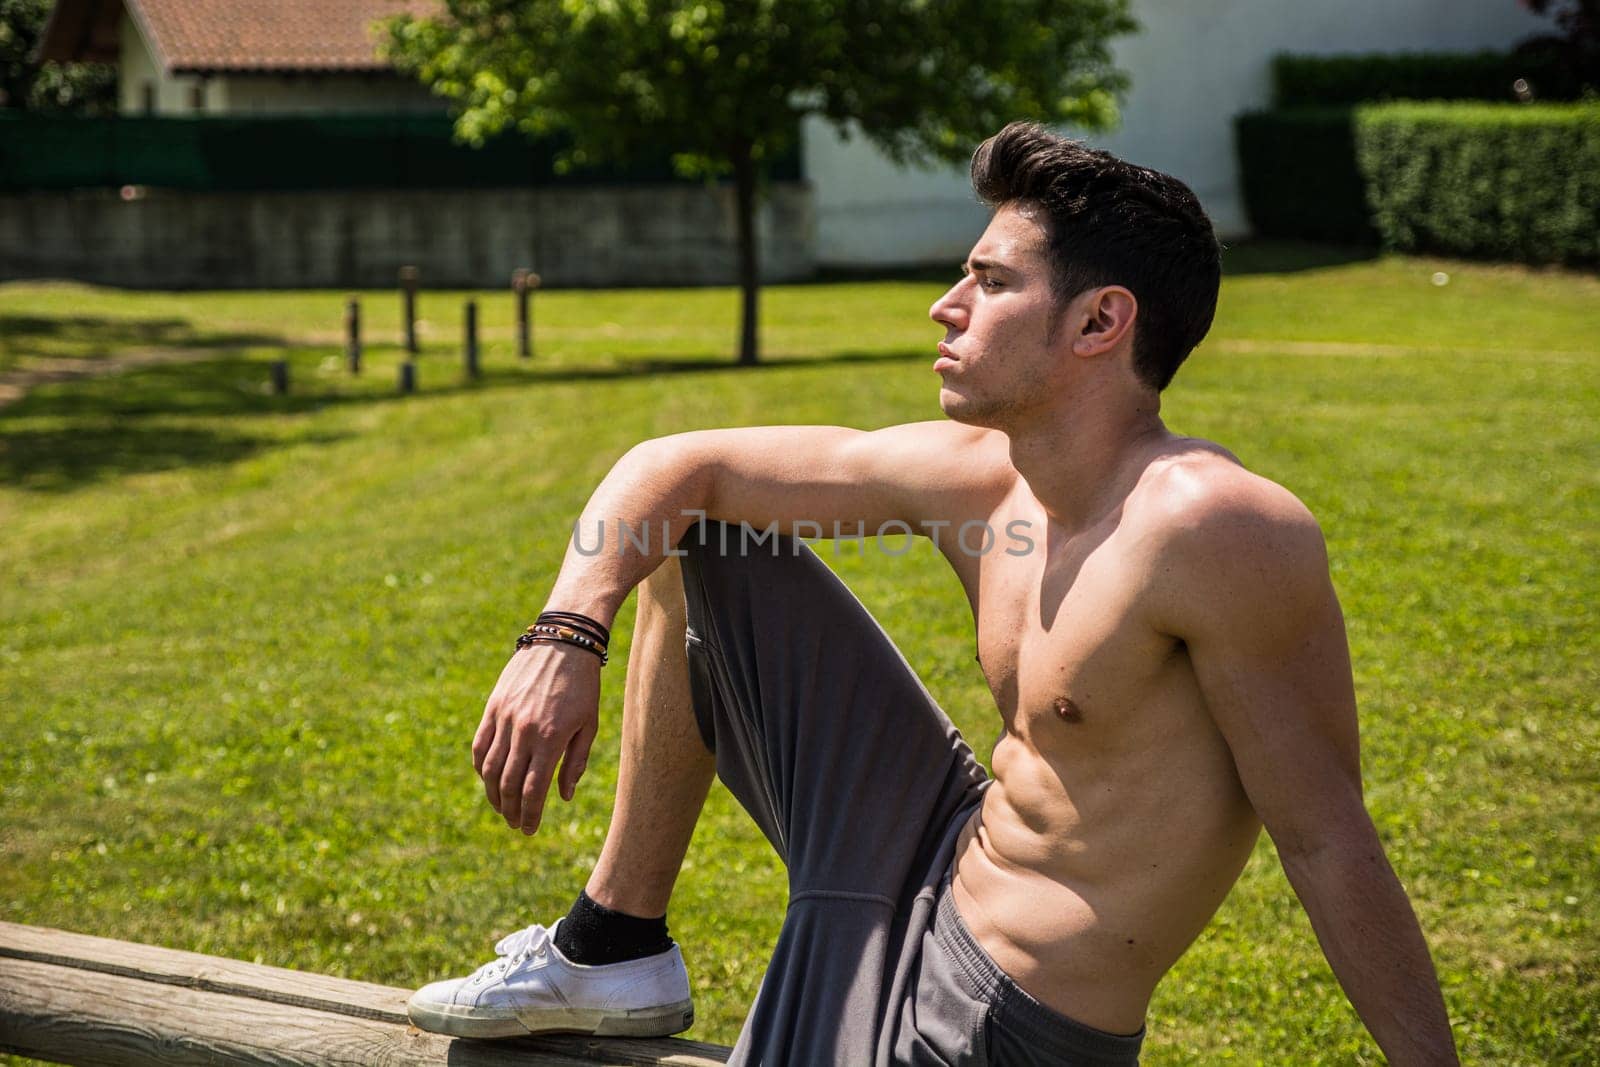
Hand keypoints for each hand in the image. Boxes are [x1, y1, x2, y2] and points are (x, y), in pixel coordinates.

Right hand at [472, 643, 600, 833]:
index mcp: (552, 738)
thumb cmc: (583, 686)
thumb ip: (575, 762)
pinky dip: (480, 766)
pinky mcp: (493, 706)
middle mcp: (525, 730)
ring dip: (492, 793)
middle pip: (508, 783)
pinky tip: (488, 778)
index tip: (529, 830)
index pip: (532, 789)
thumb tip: (562, 797)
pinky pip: (480, 743)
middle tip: (516, 824)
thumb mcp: (589, 725)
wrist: (563, 642)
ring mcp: (505, 717)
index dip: (529, 814)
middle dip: (511, 810)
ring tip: (502, 807)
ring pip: (489, 767)